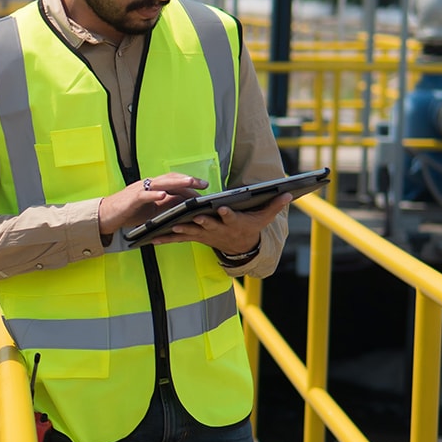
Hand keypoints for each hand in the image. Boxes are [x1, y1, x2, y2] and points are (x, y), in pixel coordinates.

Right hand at [98, 173, 206, 235]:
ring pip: (161, 183)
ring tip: (190, 183)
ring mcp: (139, 190)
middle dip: (188, 180)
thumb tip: (183, 203)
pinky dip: (154, 194)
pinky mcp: (131, 199)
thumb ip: (165, 204)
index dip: (188, 183)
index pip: (174, 182)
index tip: (203, 187)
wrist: (106, 215)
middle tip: (203, 184)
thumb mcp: (151, 209)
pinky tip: (163, 195)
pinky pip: (144, 195)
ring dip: (176, 182)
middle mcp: (147, 185)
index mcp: (153, 188)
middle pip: (170, 179)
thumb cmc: (127, 212)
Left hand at [162, 192, 291, 253]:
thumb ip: (274, 205)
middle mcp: (218, 229)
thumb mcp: (264, 218)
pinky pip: (178, 237)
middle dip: (199, 221)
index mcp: (233, 222)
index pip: (230, 216)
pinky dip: (166, 238)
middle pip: (207, 224)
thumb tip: (289, 194)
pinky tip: (152, 238)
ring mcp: (205, 234)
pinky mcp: (195, 236)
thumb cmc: (251, 227)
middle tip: (190, 218)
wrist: (240, 247)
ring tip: (166, 228)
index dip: (227, 213)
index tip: (222, 208)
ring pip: (190, 231)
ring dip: (178, 230)